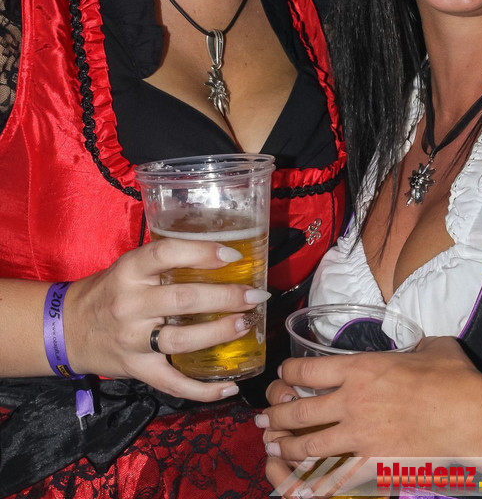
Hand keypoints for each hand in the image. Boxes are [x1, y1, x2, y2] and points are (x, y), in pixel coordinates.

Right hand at [65, 237, 267, 400]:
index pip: (166, 254)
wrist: (67, 328)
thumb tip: (220, 252)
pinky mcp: (137, 369)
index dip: (202, 253)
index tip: (233, 255)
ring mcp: (133, 340)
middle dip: (226, 297)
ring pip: (181, 341)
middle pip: (183, 300)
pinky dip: (203, 389)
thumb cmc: (109, 290)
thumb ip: (165, 261)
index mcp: (129, 270)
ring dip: (219, 334)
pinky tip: (231, 385)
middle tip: (255, 296)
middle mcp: (130, 304)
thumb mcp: (129, 266)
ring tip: (246, 325)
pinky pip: (173, 383)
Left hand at [261, 337, 481, 464]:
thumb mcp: (430, 346)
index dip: (287, 373)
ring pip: (309, 444)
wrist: (467, 415)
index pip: (306, 370)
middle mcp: (352, 401)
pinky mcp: (373, 462)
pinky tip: (302, 480)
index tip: (283, 376)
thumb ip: (414, 345)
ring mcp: (360, 435)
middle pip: (298, 409)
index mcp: (360, 368)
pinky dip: (314, 478)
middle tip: (262, 417)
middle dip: (275, 414)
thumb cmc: (451, 377)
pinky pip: (334, 473)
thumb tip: (417, 344)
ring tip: (273, 445)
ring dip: (287, 445)